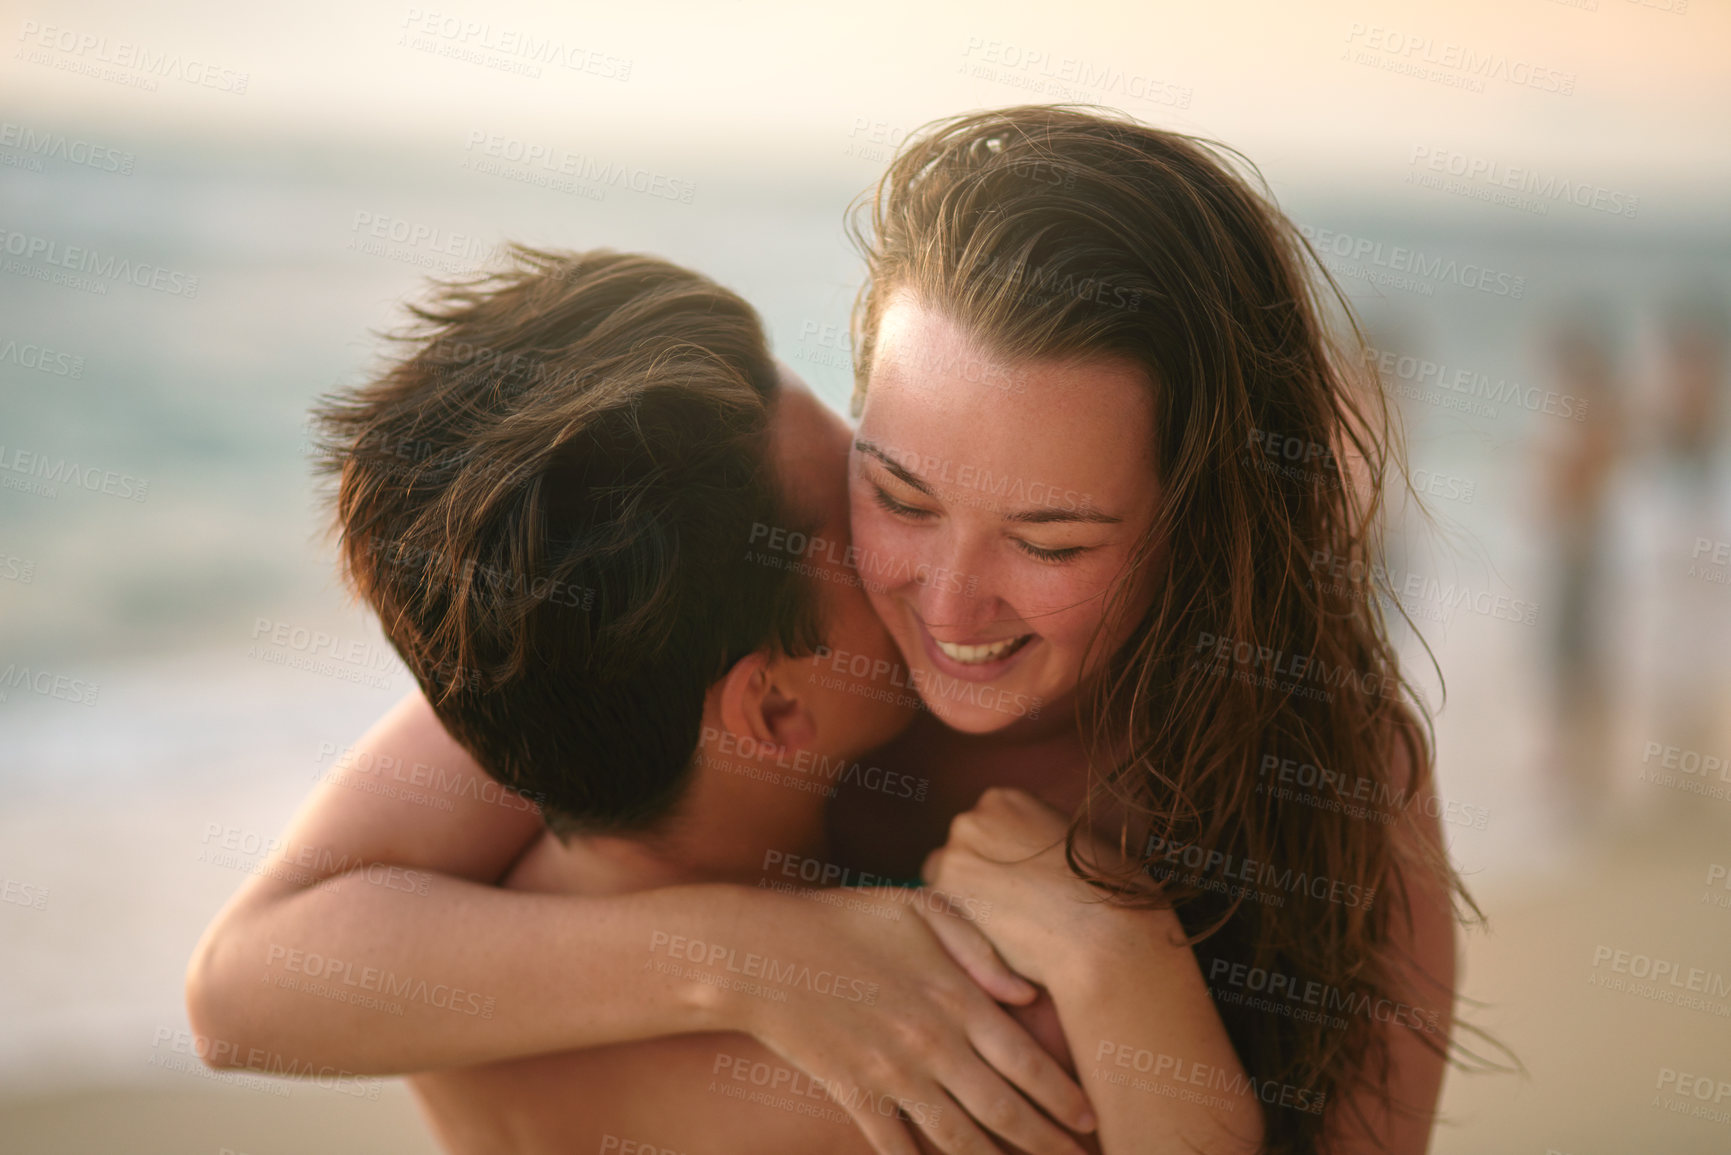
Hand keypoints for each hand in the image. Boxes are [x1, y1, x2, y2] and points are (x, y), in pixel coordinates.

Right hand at [719, 885, 1096, 1154]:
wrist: (762, 952)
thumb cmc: (842, 919)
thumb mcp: (917, 906)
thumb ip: (978, 946)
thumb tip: (1027, 995)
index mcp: (954, 997)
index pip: (1025, 1060)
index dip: (1063, 1097)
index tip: (1091, 1120)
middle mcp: (931, 1044)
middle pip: (1004, 1111)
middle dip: (1048, 1144)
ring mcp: (892, 1076)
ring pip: (960, 1140)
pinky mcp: (855, 1096)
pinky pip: (899, 1150)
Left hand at [921, 788, 1155, 987]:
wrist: (1102, 934)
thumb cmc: (1106, 893)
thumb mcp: (1073, 841)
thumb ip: (1036, 838)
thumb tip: (1025, 856)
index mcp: (1005, 800)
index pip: (983, 829)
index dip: (999, 862)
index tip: (1016, 886)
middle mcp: (972, 818)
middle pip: (958, 852)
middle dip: (976, 879)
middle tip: (1007, 912)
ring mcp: (953, 854)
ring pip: (943, 881)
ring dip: (963, 903)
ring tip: (1001, 932)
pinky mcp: (944, 895)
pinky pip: (939, 913)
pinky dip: (958, 930)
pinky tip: (991, 945)